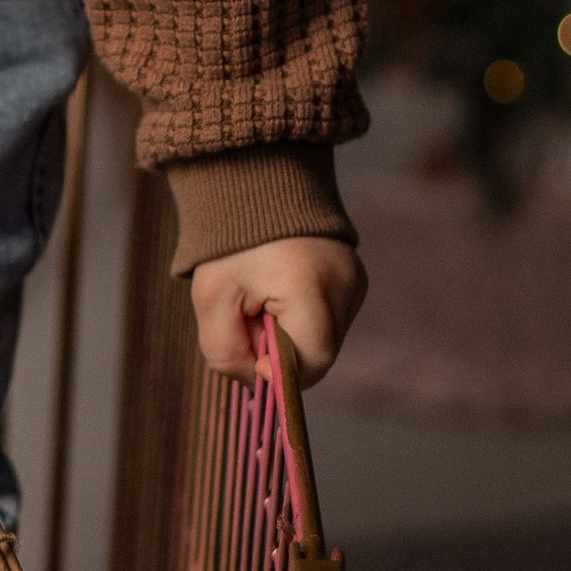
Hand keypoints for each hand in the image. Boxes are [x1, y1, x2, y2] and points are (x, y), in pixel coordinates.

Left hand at [188, 237, 365, 388]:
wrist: (257, 188)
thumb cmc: (230, 246)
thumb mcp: (212, 301)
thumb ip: (227, 353)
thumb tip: (259, 382)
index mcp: (312, 288)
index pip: (312, 362)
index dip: (280, 372)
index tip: (252, 352)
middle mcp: (346, 287)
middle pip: (319, 354)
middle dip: (282, 352)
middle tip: (252, 317)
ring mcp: (357, 282)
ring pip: (326, 339)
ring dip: (293, 335)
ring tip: (266, 299)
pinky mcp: (358, 280)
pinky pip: (331, 320)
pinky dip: (304, 319)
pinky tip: (283, 293)